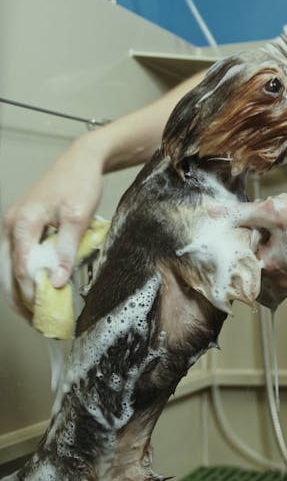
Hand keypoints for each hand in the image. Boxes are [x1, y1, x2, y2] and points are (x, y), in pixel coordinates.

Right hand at [2, 135, 104, 314]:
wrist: (81, 160)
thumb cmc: (80, 182)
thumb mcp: (78, 217)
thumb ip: (66, 250)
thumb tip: (56, 281)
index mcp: (23, 222)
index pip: (23, 267)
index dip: (33, 292)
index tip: (46, 311)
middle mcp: (13, 224)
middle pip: (9, 271)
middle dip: (22, 298)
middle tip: (38, 321)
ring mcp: (15, 224)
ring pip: (10, 266)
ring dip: (21, 289)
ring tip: (36, 312)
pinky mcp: (24, 226)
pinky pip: (18, 256)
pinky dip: (25, 275)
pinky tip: (37, 288)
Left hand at [235, 193, 286, 300]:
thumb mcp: (276, 210)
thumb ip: (243, 213)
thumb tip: (214, 213)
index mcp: (266, 267)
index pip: (238, 251)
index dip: (240, 230)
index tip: (247, 218)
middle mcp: (280, 280)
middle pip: (258, 253)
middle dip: (263, 233)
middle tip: (279, 216)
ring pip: (278, 254)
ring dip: (281, 237)